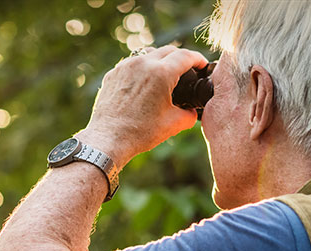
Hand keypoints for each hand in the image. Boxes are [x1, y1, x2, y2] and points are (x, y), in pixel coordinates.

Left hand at [79, 45, 207, 168]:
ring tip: (165, 73)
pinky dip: (142, 68)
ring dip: (160, 59)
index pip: (185, 56)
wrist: (109, 139)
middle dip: (181, 57)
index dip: (198, 59)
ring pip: (148, 53)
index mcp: (161, 73)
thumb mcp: (174, 124)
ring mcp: (125, 67)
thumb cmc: (140, 133)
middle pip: (168, 50)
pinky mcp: (113, 74)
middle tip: (187, 69)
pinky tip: (145, 82)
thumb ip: (190, 114)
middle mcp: (142, 64)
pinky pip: (132, 64)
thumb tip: (192, 110)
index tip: (202, 64)